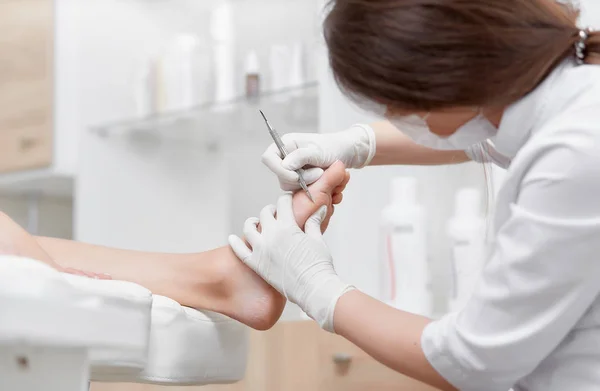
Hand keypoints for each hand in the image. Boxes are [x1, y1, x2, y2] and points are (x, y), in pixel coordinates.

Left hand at [228, 194, 354, 331]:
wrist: (314, 289)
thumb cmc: (319, 266)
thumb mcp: (318, 240)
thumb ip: (314, 222)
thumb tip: (320, 209)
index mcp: (287, 227)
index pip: (282, 203)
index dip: (286, 199)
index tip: (287, 200)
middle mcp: (271, 235)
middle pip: (265, 213)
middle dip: (271, 210)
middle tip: (275, 213)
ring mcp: (261, 250)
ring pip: (248, 228)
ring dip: (252, 222)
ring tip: (256, 222)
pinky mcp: (256, 265)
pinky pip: (240, 251)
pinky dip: (234, 243)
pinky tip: (231, 238)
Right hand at [261, 125, 375, 190]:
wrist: (347, 152)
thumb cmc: (334, 146)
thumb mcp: (319, 151)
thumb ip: (301, 157)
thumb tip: (285, 165)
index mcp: (286, 144)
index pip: (269, 159)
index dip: (279, 170)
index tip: (297, 176)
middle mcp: (286, 157)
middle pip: (281, 176)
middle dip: (301, 179)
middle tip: (320, 173)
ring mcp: (293, 169)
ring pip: (291, 186)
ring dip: (309, 184)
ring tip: (324, 174)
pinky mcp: (301, 179)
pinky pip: (300, 190)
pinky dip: (313, 188)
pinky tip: (324, 181)